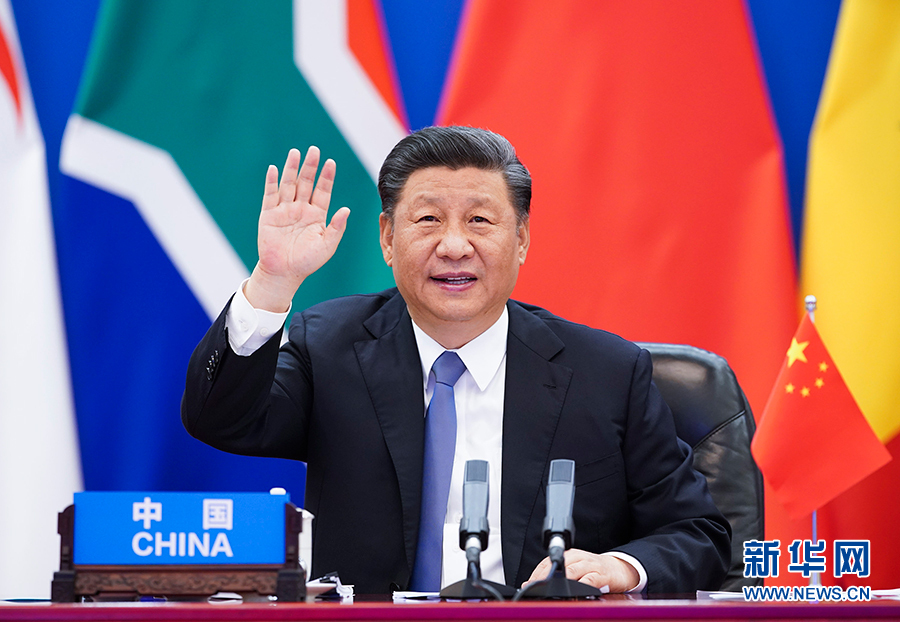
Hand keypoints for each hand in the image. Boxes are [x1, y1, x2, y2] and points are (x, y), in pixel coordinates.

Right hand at [245, 147, 349, 311]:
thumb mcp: (327, 245)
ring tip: (295, 152)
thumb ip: (336, 227)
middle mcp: (301, 209)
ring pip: (288, 185)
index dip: (326, 177)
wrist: (285, 273)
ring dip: (291, 169)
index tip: (331, 162)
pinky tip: (274, 169)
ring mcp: (284, 210)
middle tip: (314, 150)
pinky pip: (270, 196)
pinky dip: (272, 182)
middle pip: (305, 183)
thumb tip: (346, 209)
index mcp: (316, 214)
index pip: (323, 191)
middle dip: (310, 167)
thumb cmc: (308, 261)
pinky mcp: (268, 215)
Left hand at [525, 548, 639, 592]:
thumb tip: (536, 585)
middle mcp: (578, 557)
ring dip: (560, 581)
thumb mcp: (576, 569)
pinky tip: (574, 593)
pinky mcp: (601, 574)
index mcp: (569, 555)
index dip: (537, 574)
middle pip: (557, 565)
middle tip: (536, 588)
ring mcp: (590, 565)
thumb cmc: (595, 570)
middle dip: (544, 577)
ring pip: (571, 571)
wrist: (619, 568)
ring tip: (550, 590)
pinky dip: (581, 587)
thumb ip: (559, 575)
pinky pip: (589, 580)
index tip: (528, 584)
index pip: (548, 562)